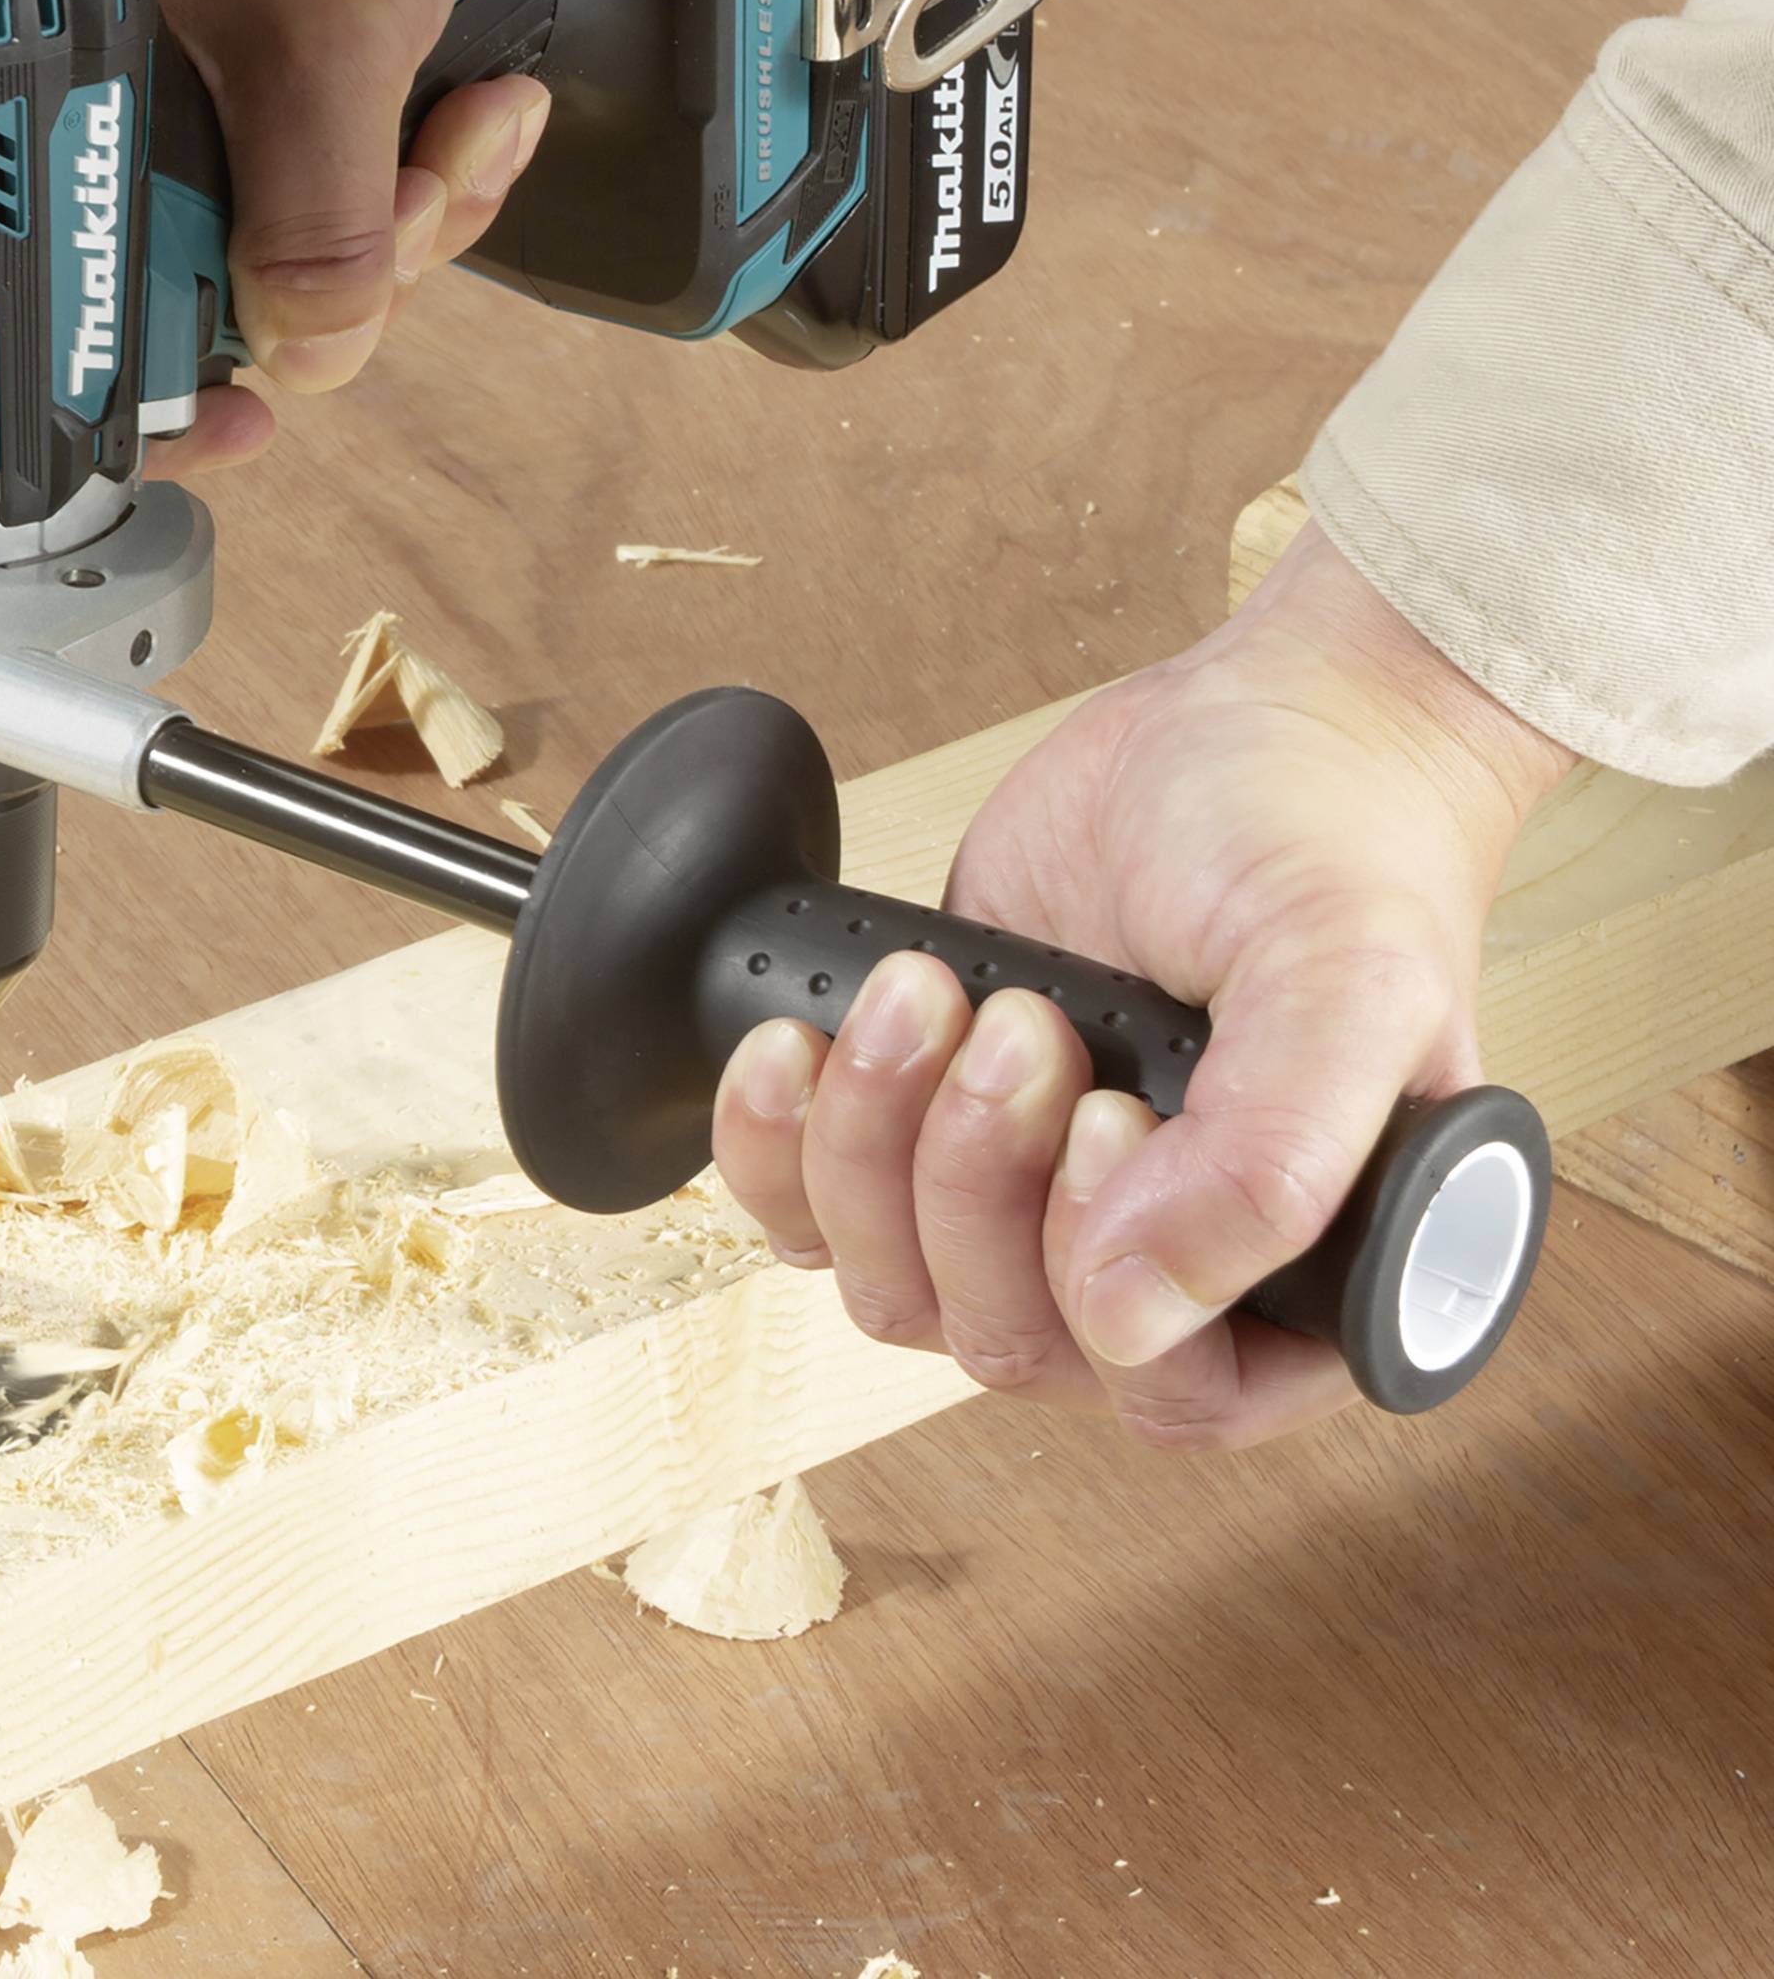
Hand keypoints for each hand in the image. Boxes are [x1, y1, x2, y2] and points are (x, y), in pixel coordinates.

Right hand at [54, 0, 549, 473]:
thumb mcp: (324, 49)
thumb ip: (318, 231)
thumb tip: (307, 357)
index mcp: (71, 107)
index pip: (104, 304)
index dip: (179, 382)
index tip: (243, 428)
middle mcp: (124, 102)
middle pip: (239, 280)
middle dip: (364, 262)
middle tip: (424, 188)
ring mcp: (207, 74)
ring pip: (315, 224)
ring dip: (420, 199)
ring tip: (473, 119)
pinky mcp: (284, 44)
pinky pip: (355, 154)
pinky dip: (426, 148)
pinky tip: (479, 99)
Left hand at [711, 522, 1575, 1448]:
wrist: (1243, 720)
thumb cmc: (1327, 838)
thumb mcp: (1343, 977)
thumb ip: (1271, 1159)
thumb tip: (1128, 1313)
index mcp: (1305, 1278)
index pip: (1177, 1400)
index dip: (1106, 1287)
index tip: (1102, 1119)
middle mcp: (1170, 1269)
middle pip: (1011, 1341)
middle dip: (979, 1177)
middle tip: (1018, 1021)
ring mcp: (1038, 1205)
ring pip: (897, 1286)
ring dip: (876, 1143)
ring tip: (929, 990)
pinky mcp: (928, 1131)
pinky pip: (810, 1215)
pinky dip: (777, 1142)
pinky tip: (793, 1042)